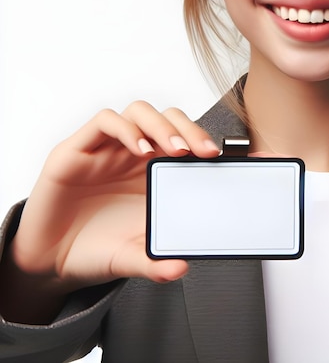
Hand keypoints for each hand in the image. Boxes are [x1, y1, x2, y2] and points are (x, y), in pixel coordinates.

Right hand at [7, 101, 218, 293]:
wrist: (49, 261)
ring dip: (161, 125)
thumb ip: (155, 261)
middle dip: (189, 129)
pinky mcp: (77, 150)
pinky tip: (139, 150)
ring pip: (139, 112)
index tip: (227, 157)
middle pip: (168, 119)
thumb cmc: (96, 248)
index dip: (206, 141)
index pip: (186, 141)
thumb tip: (181, 268)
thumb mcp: (132, 256)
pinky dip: (126, 129)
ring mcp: (107, 149)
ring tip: (174, 149)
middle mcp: (133, 155)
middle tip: (204, 152)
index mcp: (154, 172)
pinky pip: (104, 122)